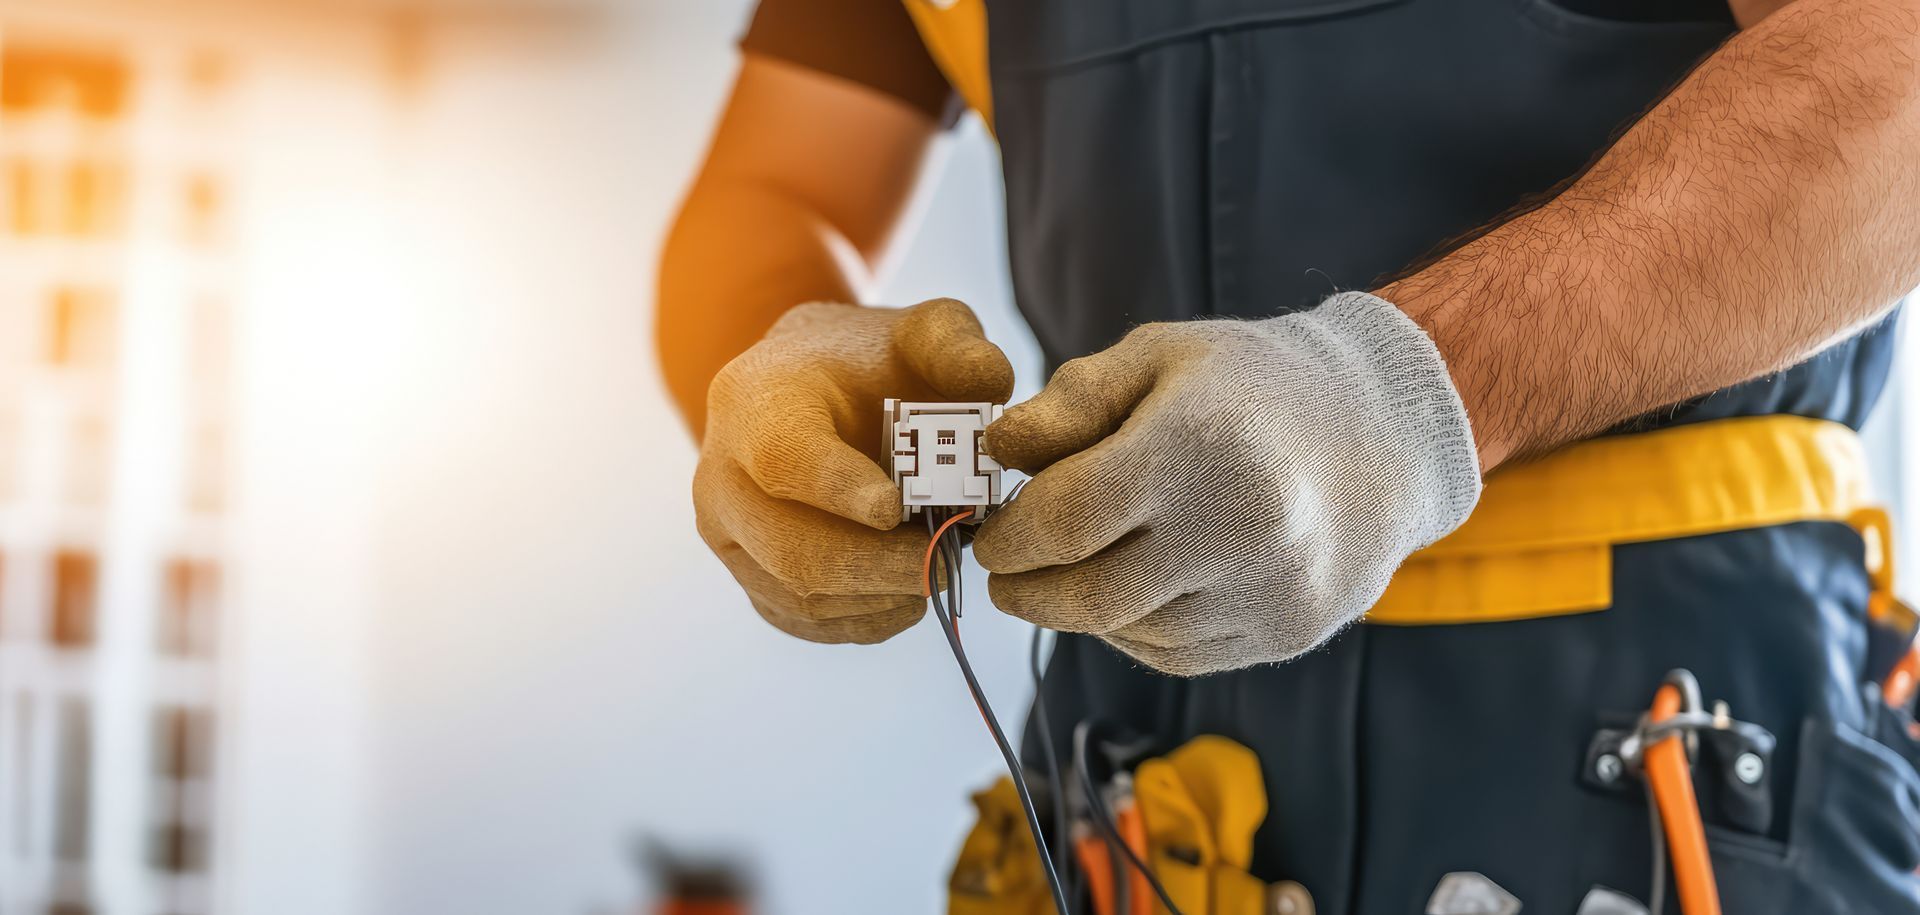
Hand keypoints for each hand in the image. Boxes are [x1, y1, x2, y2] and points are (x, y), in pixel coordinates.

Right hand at [694, 299, 1013, 642]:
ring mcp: (728, 536)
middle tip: (947, 560)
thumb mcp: (919, 331)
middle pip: (791, 548)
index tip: (896, 509)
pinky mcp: (750, 580)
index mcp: (755, 400)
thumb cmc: (870, 363)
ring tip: (935, 566)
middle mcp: (721, 474)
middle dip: (879, 566)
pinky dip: (868, 618)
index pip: (783, 458)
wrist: (809, 391)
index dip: (839, 489)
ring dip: (881, 595)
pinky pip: (807, 623)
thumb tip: (991, 382)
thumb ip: (957, 344)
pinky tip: (907, 591)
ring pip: (800, 596)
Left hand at [974, 292, 1480, 675]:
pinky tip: (1134, 587)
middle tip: (1006, 573)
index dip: (1010, 538)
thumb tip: (996, 451)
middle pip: (1089, 594)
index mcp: (1198, 444)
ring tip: (1074, 567)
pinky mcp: (1288, 632)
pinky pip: (1175, 654)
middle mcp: (1240, 526)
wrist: (1388, 429)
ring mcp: (1269, 589)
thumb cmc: (1252, 384)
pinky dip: (1133, 629)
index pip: (1067, 518)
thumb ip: (1071, 402)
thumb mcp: (1158, 357)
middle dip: (1027, 591)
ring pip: (1128, 632)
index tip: (990, 535)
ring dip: (1079, 610)